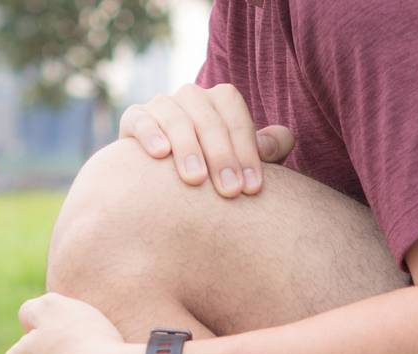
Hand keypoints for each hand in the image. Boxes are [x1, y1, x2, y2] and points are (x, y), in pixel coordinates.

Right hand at [118, 83, 294, 197]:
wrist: (161, 187)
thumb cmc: (212, 175)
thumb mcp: (240, 164)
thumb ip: (262, 152)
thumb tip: (284, 140)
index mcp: (219, 102)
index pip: (235, 114)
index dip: (246, 150)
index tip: (253, 188)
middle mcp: (191, 97)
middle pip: (208, 116)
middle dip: (222, 155)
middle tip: (230, 192)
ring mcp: (160, 106)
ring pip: (175, 116)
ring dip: (187, 147)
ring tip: (195, 180)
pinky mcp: (133, 120)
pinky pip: (139, 119)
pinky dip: (150, 134)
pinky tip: (161, 155)